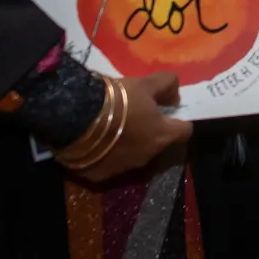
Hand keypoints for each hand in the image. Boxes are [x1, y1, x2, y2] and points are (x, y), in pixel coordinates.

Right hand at [71, 71, 190, 183]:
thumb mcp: (146, 83)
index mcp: (161, 136)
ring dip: (129, 143)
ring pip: (133, 155)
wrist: (75, 116)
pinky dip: (107, 154)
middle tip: (135, 114)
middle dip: (151, 130)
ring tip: (112, 127)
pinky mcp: (100, 175)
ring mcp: (122, 168)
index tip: (167, 112)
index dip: (178, 120)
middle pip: (157, 143)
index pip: (184, 131)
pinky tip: (95, 141)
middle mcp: (146, 157)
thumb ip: (168, 86)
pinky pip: (109, 164)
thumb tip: (175, 98)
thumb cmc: (117, 99)